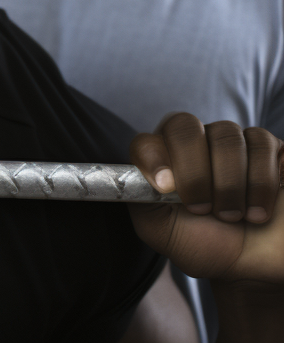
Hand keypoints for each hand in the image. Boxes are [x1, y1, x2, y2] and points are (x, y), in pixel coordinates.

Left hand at [129, 113, 283, 283]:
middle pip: (185, 126)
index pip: (148, 139)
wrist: (254, 269)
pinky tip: (259, 209)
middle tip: (204, 208)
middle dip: (194, 172)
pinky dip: (261, 183)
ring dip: (230, 185)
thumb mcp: (162, 231)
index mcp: (164, 157)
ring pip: (227, 136)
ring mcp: (235, 141)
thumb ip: (138, 201)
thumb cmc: (207, 246)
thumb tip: (127, 174)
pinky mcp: (272, 150)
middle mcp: (197, 141)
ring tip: (234, 215)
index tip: (165, 188)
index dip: (154, 157)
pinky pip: (264, 145)